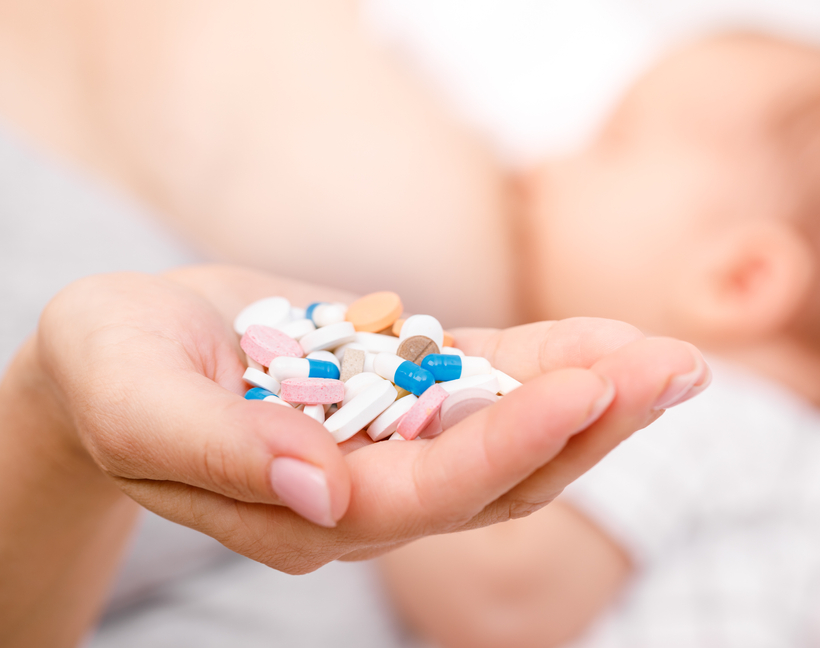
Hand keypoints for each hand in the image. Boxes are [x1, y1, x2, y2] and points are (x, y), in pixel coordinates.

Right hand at [36, 265, 708, 571]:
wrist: (124, 350)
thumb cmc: (111, 373)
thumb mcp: (132, 401)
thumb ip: (216, 452)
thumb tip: (319, 486)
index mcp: (302, 509)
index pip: (424, 495)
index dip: (508, 445)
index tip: (588, 387)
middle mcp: (364, 492)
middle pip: (497, 476)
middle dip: (589, 424)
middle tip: (676, 371)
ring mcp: (392, 443)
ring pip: (512, 437)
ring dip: (594, 396)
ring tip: (675, 361)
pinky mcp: (402, 391)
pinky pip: (487, 381)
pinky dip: (549, 361)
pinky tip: (611, 342)